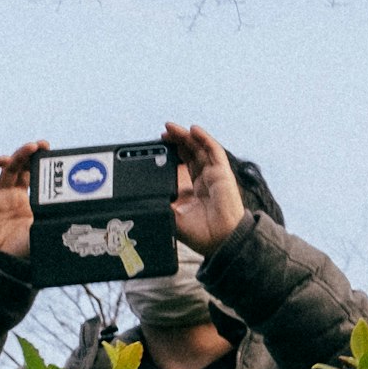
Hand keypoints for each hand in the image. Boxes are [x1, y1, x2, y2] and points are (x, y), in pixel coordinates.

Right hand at [0, 141, 47, 258]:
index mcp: (32, 204)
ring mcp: (2, 196)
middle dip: (33, 155)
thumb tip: (77, 217)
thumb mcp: (43, 233)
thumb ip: (54, 222)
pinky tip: (3, 160)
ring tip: (31, 147)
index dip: (45, 166)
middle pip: (25, 168)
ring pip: (9, 168)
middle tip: (44, 145)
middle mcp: (17, 197)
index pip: (40, 178)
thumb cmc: (20, 252)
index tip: (56, 156)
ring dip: (19, 155)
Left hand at [165, 122, 250, 257]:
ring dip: (187, 136)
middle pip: (192, 152)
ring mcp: (215, 175)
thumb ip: (162, 204)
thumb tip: (144, 197)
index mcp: (195, 189)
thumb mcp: (172, 216)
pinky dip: (204, 139)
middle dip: (177, 141)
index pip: (185, 163)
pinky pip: (214, 151)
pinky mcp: (223, 174)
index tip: (161, 144)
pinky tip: (193, 130)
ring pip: (201, 148)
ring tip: (172, 128)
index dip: (174, 152)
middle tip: (164, 133)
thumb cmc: (201, 234)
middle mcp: (206, 179)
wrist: (220, 240)